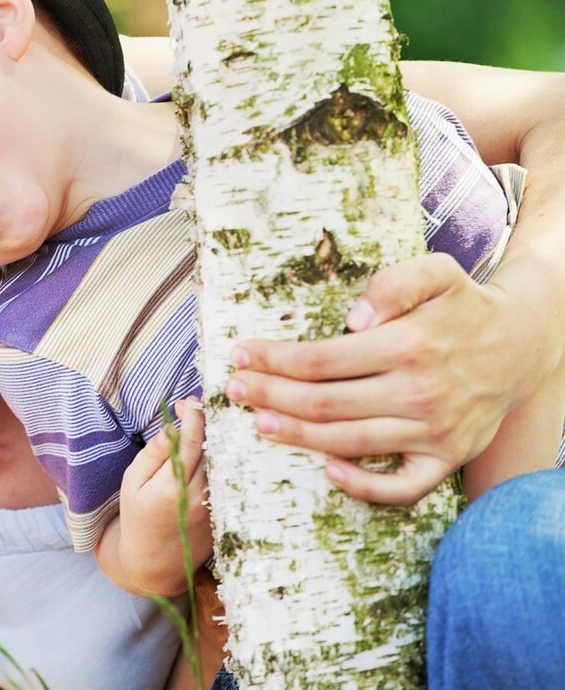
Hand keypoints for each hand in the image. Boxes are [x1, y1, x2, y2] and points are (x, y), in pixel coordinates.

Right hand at [118, 399, 211, 596]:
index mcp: (171, 488)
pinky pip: (228, 478)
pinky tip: (221, 447)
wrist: (154, 564)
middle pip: (214, 449)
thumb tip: (171, 426)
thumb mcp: (132, 483)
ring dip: (222, 440)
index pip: (192, 442)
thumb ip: (153, 454)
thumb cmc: (137, 518)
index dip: (193, 418)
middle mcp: (198, 497)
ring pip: (225, 463)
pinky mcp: (225, 514)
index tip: (189, 403)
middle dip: (209, 423)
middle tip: (202, 406)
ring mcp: (215, 507)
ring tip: (213, 422)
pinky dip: (226, 459)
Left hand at [226, 253, 550, 504]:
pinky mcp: (448, 458)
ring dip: (298, 436)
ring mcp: (435, 431)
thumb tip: (354, 317)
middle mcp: (420, 392)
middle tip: (236, 391)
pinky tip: (328, 470)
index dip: (275, 360)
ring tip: (260, 424)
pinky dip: (364, 486)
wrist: (523, 342)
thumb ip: (394, 283)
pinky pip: (402, 487)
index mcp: (409, 345)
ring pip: (350, 442)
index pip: (323, 359)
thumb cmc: (464, 305)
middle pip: (326, 403)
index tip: (242, 355)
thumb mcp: (436, 272)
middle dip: (272, 397)